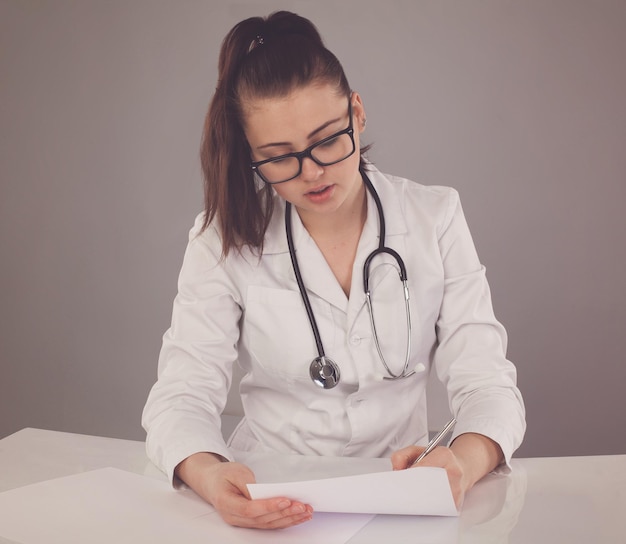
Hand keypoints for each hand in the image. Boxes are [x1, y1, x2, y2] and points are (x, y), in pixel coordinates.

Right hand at [176, 452, 312, 528]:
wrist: (212, 482)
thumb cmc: (223, 475)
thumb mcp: (235, 472)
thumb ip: (248, 484)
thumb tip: (263, 493)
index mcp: (226, 504)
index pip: (250, 509)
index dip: (269, 506)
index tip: (286, 500)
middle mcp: (234, 517)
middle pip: (263, 519)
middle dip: (284, 513)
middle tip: (302, 506)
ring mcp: (243, 522)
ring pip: (268, 524)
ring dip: (289, 519)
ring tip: (305, 512)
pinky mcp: (251, 521)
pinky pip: (269, 523)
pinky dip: (285, 520)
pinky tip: (298, 517)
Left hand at [391, 432, 504, 509]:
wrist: (462, 467)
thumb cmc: (439, 460)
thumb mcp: (419, 450)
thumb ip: (402, 456)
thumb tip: (396, 470)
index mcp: (444, 455)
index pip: (421, 467)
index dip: (408, 476)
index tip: (400, 480)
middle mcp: (454, 471)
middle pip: (427, 485)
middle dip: (412, 489)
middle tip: (403, 491)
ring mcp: (457, 488)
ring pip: (432, 499)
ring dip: (419, 500)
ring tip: (413, 496)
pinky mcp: (457, 502)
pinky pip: (438, 508)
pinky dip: (427, 507)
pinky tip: (423, 502)